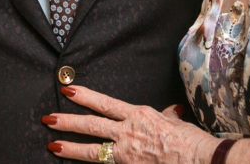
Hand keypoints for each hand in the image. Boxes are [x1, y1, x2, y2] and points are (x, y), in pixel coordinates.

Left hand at [44, 85, 216, 163]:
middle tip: (48, 118)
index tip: (68, 91)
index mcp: (138, 115)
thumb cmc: (191, 141)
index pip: (104, 103)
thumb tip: (169, 113)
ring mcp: (127, 152)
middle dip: (67, 121)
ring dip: (70, 146)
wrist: (201, 159)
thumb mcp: (175, 122)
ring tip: (52, 144)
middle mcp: (128, 131)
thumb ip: (166, 117)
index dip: (84, 97)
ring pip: (92, 149)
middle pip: (91, 124)